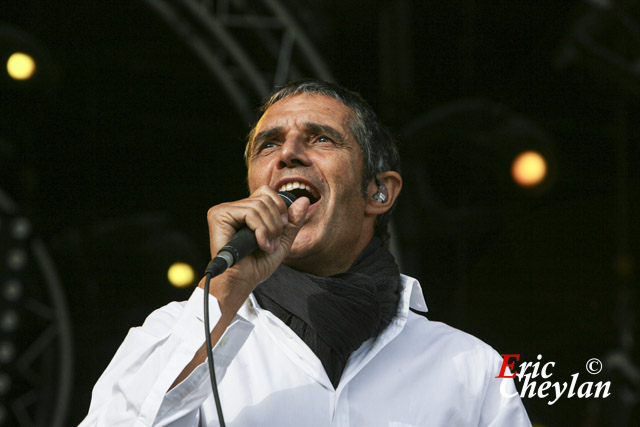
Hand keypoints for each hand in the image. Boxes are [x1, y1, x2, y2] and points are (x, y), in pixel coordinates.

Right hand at [202, 186, 309, 305]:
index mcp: (245, 210)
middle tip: (272, 243)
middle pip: (265, 198)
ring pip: (259, 206)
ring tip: (266, 247)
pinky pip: (249, 213)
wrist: (241, 282)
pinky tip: (260, 245)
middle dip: (276, 222)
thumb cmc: (257, 265)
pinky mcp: (219, 215)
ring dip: (269, 229)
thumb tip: (305, 199)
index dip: (280, 207)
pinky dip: (261, 231)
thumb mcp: (282, 240)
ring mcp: (224, 210)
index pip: (267, 192)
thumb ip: (293, 221)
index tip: (281, 229)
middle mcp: (233, 207)